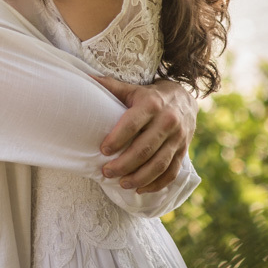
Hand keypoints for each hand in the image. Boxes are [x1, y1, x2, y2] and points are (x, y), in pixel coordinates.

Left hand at [94, 77, 196, 193]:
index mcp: (151, 104)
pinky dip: (157, 184)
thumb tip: (84, 79)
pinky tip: (141, 189)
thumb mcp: (131, 89)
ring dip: (140, 177)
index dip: (118, 139)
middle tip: (106, 172)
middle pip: (145, 148)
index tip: (103, 150)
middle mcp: (168, 121)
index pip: (133, 124)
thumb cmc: (148, 96)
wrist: (184, 98)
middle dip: (124, 164)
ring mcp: (178, 138)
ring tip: (122, 184)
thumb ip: (109, 86)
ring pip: (159, 163)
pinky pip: (172, 172)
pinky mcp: (183, 150)